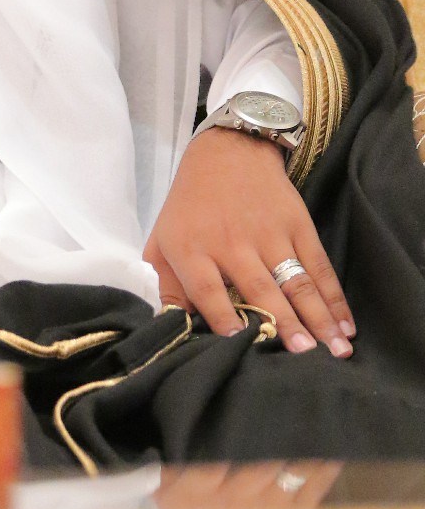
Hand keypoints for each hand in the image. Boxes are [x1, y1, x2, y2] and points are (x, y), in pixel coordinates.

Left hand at [143, 126, 354, 357]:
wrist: (227, 152)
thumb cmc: (190, 206)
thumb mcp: (163, 241)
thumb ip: (166, 287)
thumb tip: (172, 329)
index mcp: (192, 248)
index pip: (208, 289)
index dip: (223, 317)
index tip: (240, 344)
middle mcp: (232, 242)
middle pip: (260, 288)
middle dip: (284, 323)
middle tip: (304, 356)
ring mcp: (269, 233)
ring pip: (296, 281)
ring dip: (317, 317)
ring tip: (334, 350)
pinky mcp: (298, 225)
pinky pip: (318, 266)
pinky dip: (334, 296)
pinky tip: (345, 324)